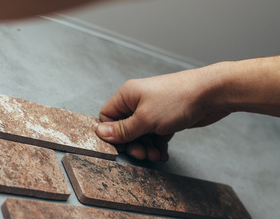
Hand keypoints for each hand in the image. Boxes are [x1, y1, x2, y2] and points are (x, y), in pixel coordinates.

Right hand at [96, 64, 231, 161]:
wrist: (211, 94)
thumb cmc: (178, 99)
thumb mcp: (145, 119)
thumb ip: (123, 129)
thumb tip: (101, 133)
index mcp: (127, 95)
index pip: (107, 116)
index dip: (111, 133)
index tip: (120, 146)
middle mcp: (137, 101)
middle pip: (124, 128)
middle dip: (132, 144)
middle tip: (141, 154)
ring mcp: (152, 109)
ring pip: (140, 134)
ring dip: (146, 147)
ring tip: (155, 156)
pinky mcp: (166, 118)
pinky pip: (155, 135)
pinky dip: (157, 145)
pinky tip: (162, 154)